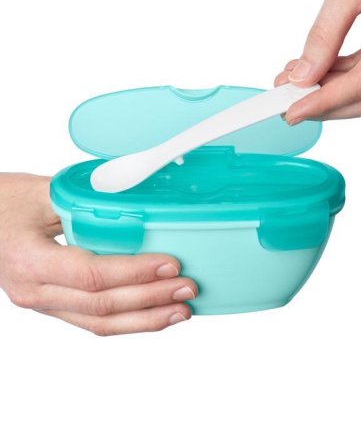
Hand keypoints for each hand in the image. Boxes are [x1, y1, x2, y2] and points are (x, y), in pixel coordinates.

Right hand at [0, 173, 196, 335]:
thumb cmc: (2, 204)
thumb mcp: (41, 192)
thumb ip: (85, 199)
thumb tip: (134, 199)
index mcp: (29, 260)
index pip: (91, 275)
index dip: (134, 272)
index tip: (169, 265)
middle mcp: (34, 290)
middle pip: (101, 305)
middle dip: (150, 300)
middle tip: (187, 290)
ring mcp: (42, 303)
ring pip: (99, 324)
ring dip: (144, 320)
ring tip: (179, 312)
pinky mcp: (52, 305)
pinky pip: (92, 321)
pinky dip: (127, 320)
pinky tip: (151, 314)